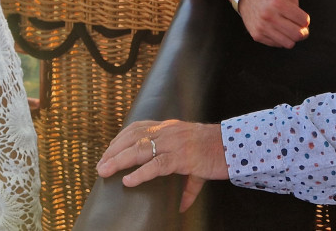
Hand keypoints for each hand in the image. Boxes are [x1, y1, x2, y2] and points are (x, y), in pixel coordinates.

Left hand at [96, 119, 227, 211]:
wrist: (235, 147)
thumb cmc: (216, 153)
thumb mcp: (197, 164)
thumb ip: (187, 185)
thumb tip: (182, 207)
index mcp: (169, 128)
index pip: (138, 128)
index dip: (120, 139)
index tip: (108, 152)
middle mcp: (168, 131)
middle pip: (133, 138)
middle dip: (114, 151)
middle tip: (101, 166)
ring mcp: (174, 143)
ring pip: (140, 149)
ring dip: (119, 160)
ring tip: (105, 171)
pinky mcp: (182, 157)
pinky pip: (157, 164)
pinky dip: (141, 173)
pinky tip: (129, 181)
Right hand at [237, 0, 310, 47]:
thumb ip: (297, 7)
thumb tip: (304, 25)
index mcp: (278, 3)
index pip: (303, 20)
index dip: (305, 21)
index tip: (303, 20)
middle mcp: (269, 16)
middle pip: (298, 35)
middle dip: (303, 33)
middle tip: (301, 29)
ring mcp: (262, 27)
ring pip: (289, 43)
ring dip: (292, 38)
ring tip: (289, 31)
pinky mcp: (257, 35)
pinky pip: (277, 45)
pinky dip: (281, 39)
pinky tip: (278, 31)